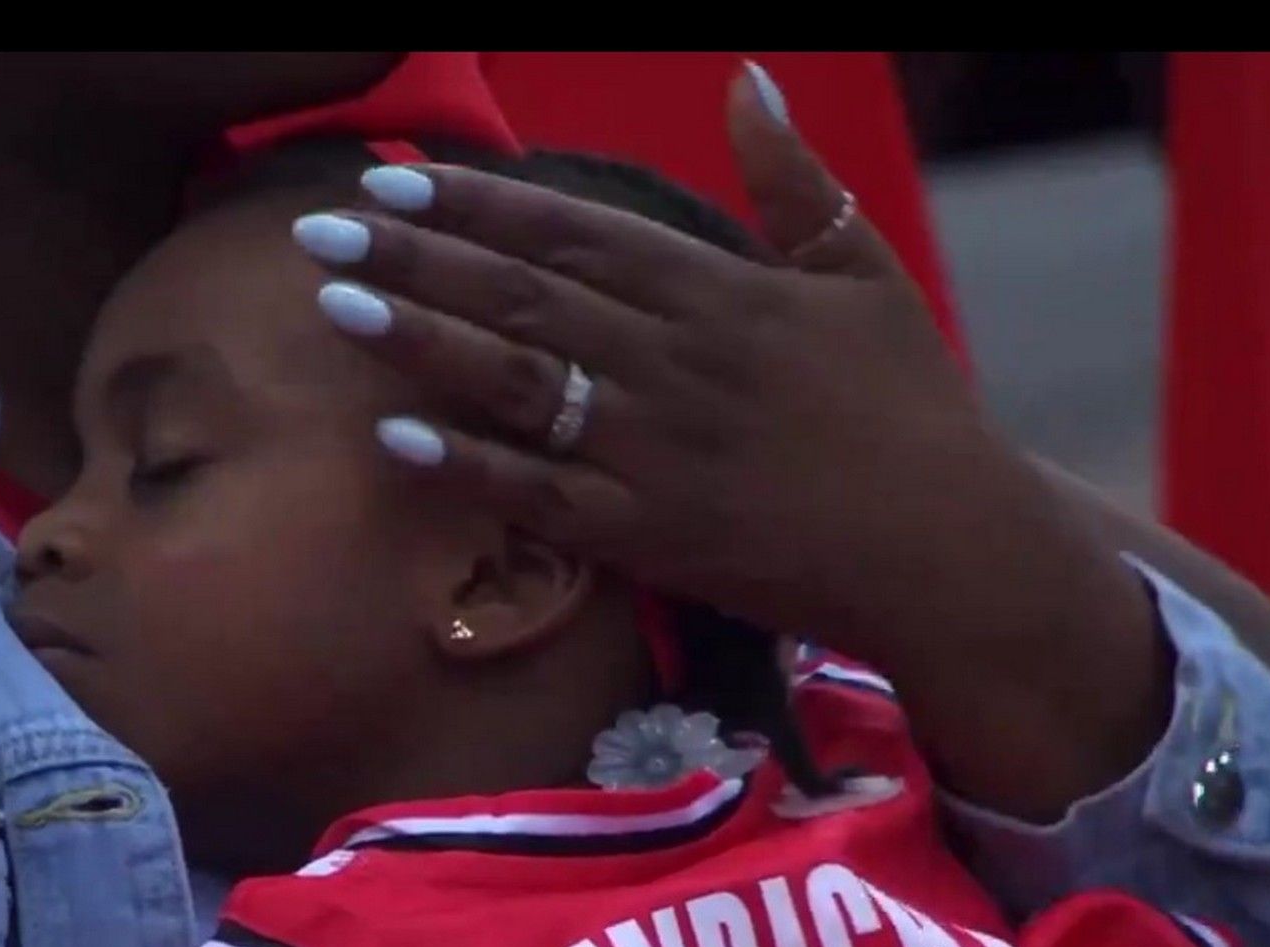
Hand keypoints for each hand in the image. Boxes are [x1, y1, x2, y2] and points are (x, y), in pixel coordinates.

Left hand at [293, 62, 1169, 820]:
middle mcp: (673, 361)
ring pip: (516, 383)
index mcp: (719, 291)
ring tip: (334, 308)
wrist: (950, 548)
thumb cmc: (912, 406)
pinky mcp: (649, 535)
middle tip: (320, 230)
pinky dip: (467, 467)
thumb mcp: (865, 273)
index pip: (573, 233)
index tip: (394, 179)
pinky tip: (393, 439)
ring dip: (419, 342)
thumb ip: (794, 180)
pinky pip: (539, 496)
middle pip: (521, 296)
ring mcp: (655, 451)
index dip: (477, 203)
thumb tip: (747, 76)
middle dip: (414, 258)